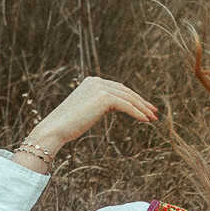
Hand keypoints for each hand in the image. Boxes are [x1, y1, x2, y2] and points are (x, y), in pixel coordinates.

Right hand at [20, 76, 158, 160]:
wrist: (55, 129)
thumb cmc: (68, 125)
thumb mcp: (86, 111)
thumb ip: (99, 106)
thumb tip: (113, 108)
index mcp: (92, 82)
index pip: (118, 88)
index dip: (133, 98)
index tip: (144, 108)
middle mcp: (96, 81)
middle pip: (126, 91)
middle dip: (141, 102)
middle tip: (154, 112)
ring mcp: (100, 88)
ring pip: (128, 98)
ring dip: (142, 108)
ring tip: (152, 118)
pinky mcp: (104, 97)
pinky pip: (126, 105)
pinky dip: (137, 113)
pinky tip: (145, 120)